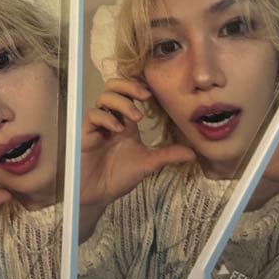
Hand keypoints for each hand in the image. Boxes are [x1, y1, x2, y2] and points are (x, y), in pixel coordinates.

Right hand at [80, 78, 194, 208]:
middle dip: (128, 85)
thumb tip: (193, 152)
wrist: (97, 194)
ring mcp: (98, 124)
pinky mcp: (85, 132)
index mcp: (126, 122)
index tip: (155, 92)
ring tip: (136, 118)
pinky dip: (106, 118)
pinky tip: (118, 129)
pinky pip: (93, 115)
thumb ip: (167, 155)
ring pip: (104, 97)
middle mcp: (112, 118)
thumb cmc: (118, 176)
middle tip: (145, 95)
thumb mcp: (148, 164)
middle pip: (114, 87)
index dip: (140, 86)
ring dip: (121, 102)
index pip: (130, 94)